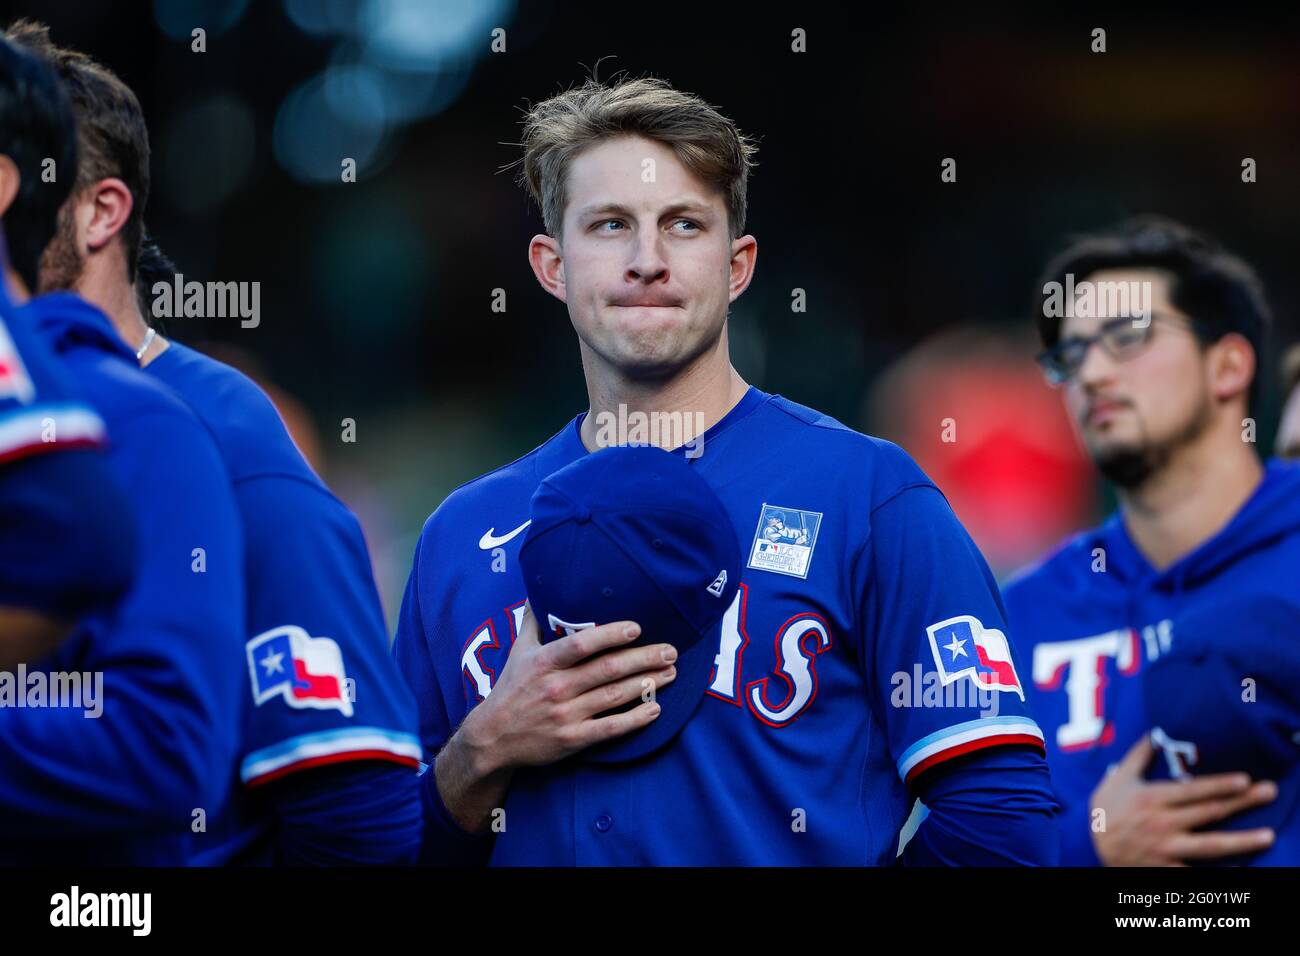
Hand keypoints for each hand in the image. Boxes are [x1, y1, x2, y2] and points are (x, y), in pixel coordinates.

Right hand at [464, 602, 677, 769]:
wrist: (492, 738)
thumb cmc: (510, 689)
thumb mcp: (517, 651)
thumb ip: (532, 621)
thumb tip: (537, 590)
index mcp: (544, 662)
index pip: (580, 645)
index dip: (610, 635)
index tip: (636, 628)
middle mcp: (555, 687)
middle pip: (607, 669)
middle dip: (643, 659)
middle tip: (670, 651)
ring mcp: (565, 715)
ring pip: (613, 696)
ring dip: (647, 684)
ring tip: (671, 673)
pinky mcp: (572, 739)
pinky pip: (610, 728)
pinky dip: (635, 719)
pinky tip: (655, 709)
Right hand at [1090, 735, 1276, 865]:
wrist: (1086, 845)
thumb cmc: (1105, 809)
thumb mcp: (1117, 778)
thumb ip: (1139, 756)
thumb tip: (1154, 733)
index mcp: (1152, 799)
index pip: (1193, 790)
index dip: (1220, 785)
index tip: (1244, 779)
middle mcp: (1163, 823)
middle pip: (1209, 812)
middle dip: (1241, 802)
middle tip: (1268, 792)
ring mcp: (1167, 848)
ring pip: (1211, 844)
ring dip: (1242, 840)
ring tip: (1268, 835)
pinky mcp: (1166, 868)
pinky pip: (1197, 872)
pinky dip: (1219, 874)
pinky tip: (1242, 869)